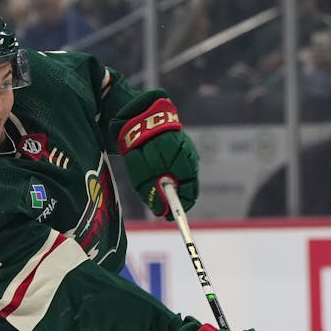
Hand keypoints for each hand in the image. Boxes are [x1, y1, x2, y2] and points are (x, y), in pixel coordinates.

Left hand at [117, 97, 198, 217]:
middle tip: (158, 198)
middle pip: (187, 186)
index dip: (180, 207)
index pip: (190, 194)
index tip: (168, 216)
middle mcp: (191, 158)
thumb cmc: (140, 145)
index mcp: (185, 166)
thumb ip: (153, 194)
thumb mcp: (142, 175)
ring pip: (182, 174)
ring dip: (170, 180)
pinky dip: (169, 169)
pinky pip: (179, 163)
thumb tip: (163, 213)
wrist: (139, 114)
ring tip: (152, 175)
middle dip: (173, 194)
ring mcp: (188, 149)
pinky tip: (156, 164)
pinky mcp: (182, 143)